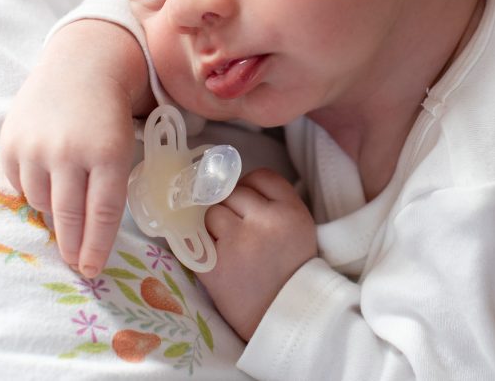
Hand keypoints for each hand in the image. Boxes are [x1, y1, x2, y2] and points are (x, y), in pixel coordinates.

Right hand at [0, 19, 154, 276]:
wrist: (80, 67)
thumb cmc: (108, 115)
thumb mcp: (122, 147)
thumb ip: (109, 187)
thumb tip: (91, 238)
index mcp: (108, 152)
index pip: (103, 212)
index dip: (97, 247)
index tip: (93, 270)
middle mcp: (69, 151)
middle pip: (69, 216)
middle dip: (73, 247)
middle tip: (77, 264)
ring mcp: (36, 146)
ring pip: (40, 203)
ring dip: (53, 211)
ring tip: (65, 202)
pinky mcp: (10, 142)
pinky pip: (19, 186)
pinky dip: (32, 189)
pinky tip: (45, 176)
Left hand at [200, 168, 316, 339]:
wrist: (282, 317)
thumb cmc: (289, 271)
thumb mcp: (298, 229)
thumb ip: (274, 203)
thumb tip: (232, 184)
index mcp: (291, 210)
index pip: (259, 177)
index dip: (249, 188)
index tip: (247, 206)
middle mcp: (265, 221)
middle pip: (232, 192)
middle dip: (230, 208)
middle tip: (238, 231)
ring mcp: (238, 241)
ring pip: (212, 212)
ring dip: (214, 226)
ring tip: (229, 247)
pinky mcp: (215, 263)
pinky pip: (196, 237)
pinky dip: (201, 245)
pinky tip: (215, 257)